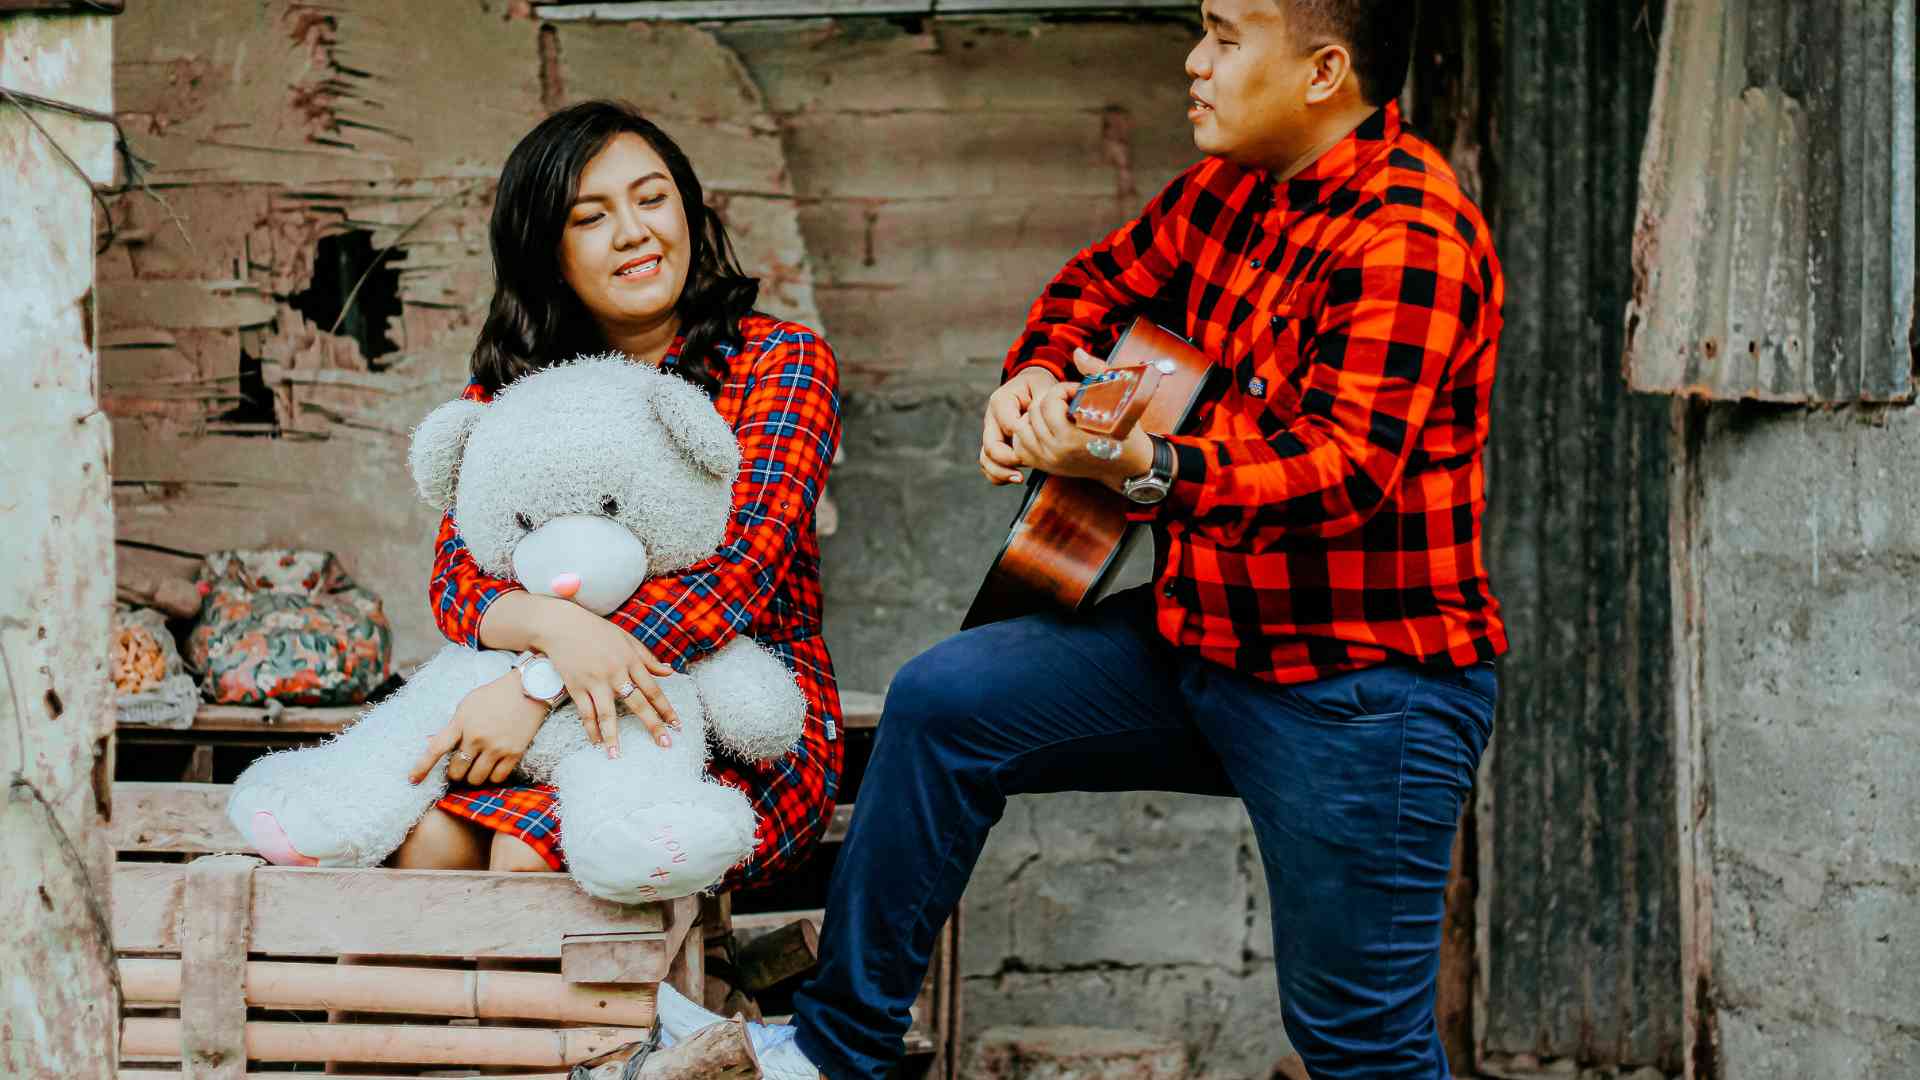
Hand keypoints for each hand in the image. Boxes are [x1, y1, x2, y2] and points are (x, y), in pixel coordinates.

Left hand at [409, 671, 548, 785]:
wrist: (529, 688)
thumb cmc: (495, 695)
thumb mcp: (467, 705)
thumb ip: (453, 726)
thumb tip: (435, 744)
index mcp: (462, 723)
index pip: (436, 749)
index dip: (422, 767)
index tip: (413, 780)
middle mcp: (477, 737)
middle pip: (457, 771)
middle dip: (455, 773)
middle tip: (460, 768)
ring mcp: (496, 747)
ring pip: (476, 779)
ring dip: (472, 778)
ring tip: (476, 769)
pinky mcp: (514, 753)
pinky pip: (497, 778)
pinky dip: (492, 777)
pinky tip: (492, 769)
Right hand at [528, 597, 678, 757]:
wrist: (560, 625)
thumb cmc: (596, 631)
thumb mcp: (626, 638)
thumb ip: (648, 658)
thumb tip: (670, 671)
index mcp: (631, 660)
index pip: (653, 689)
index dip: (666, 709)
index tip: (677, 726)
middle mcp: (615, 672)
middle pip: (637, 704)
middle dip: (653, 726)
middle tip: (664, 744)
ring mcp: (595, 680)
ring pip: (607, 713)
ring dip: (612, 736)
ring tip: (616, 755)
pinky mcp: (576, 686)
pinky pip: (585, 712)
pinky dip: (590, 728)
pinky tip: (596, 741)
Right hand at [980, 366, 1059, 485]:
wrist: (1033, 387)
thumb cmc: (1040, 387)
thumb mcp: (1044, 387)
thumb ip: (1043, 402)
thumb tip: (1037, 426)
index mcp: (1001, 401)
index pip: (1008, 426)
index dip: (1023, 438)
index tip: (1041, 443)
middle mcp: (991, 418)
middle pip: (991, 445)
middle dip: (1009, 460)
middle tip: (1028, 466)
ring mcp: (991, 433)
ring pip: (986, 458)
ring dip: (1001, 471)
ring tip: (1019, 478)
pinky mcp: (996, 445)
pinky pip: (989, 465)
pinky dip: (998, 475)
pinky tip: (1015, 478)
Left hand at [1008, 354, 1153, 487]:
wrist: (1127, 464)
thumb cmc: (1124, 428)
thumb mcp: (1118, 397)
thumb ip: (1096, 371)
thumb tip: (1077, 353)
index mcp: (1072, 438)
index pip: (1050, 403)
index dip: (1063, 390)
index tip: (1077, 392)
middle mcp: (1057, 452)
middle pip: (1034, 414)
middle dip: (1050, 401)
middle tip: (1067, 401)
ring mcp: (1049, 461)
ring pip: (1022, 430)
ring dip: (1036, 416)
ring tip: (1054, 413)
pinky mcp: (1046, 467)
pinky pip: (1020, 447)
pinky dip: (1027, 434)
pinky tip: (1043, 427)